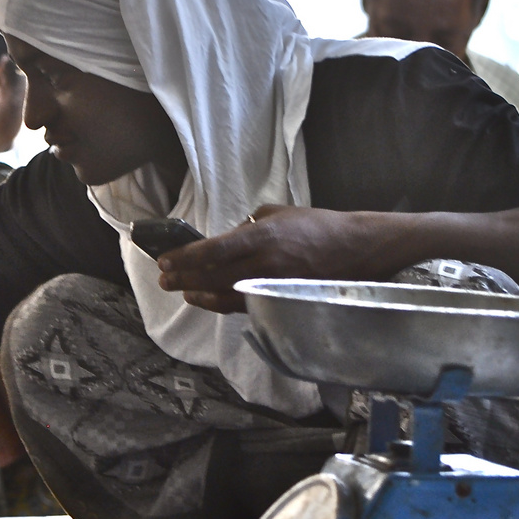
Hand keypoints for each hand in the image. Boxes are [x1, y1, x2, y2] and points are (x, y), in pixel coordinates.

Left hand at [155, 205, 372, 311]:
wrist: (354, 249)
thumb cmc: (315, 226)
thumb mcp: (276, 213)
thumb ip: (245, 226)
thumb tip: (221, 242)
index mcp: (261, 236)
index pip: (213, 250)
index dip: (185, 259)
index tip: (165, 261)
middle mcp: (263, 263)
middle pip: (213, 276)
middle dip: (184, 279)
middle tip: (165, 281)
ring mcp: (272, 286)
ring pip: (226, 296)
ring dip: (200, 295)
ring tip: (184, 292)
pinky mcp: (280, 301)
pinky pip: (244, 305)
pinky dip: (222, 303)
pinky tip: (209, 299)